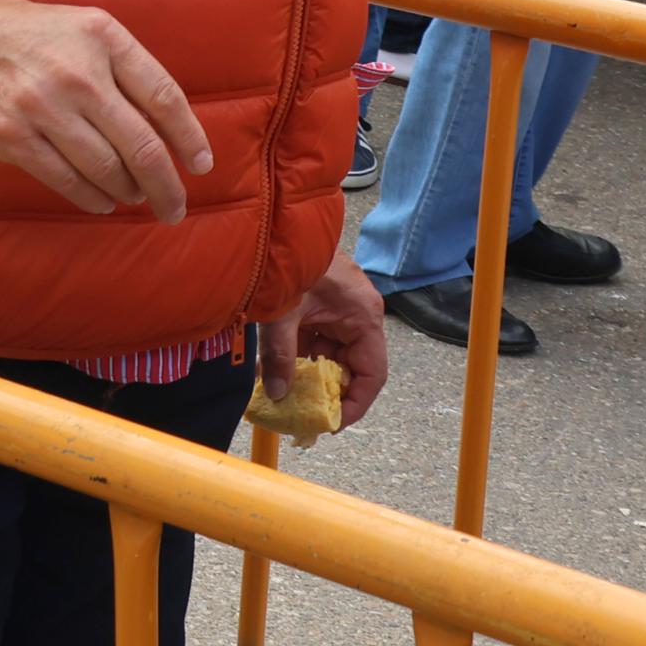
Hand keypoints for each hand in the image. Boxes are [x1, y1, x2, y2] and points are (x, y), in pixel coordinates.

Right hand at [0, 0, 212, 220]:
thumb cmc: (13, 32)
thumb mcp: (75, 26)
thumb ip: (118, 66)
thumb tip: (164, 126)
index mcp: (100, 36)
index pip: (163, 96)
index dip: (190, 138)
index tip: (201, 166)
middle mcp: (75, 72)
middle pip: (142, 145)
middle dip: (167, 186)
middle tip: (175, 206)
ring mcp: (40, 107)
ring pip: (106, 169)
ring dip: (128, 191)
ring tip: (135, 197)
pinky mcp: (10, 137)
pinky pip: (65, 180)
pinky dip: (91, 198)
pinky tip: (101, 201)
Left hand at [262, 244, 389, 428]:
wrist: (276, 223)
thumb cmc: (289, 259)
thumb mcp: (282, 313)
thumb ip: (279, 355)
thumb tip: (275, 392)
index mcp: (363, 317)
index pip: (372, 375)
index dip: (354, 403)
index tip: (331, 422)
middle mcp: (357, 316)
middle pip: (350, 367)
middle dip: (326, 391)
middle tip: (301, 413)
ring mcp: (339, 311)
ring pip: (329, 355)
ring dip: (307, 375)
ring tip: (282, 395)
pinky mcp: (320, 306)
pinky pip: (314, 340)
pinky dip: (297, 356)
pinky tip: (273, 370)